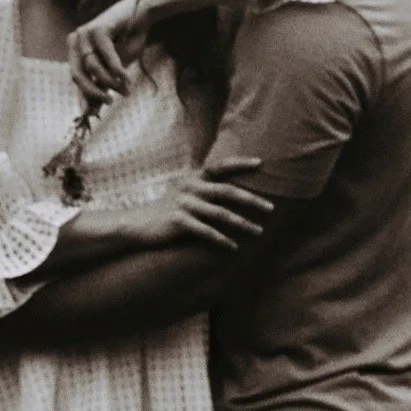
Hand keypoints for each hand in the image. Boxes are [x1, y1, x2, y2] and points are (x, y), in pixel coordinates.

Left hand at [67, 0, 150, 104]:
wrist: (141, 15)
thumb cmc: (127, 40)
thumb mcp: (113, 68)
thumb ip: (102, 84)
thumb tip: (93, 111)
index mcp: (75, 50)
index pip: (76, 78)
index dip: (83, 97)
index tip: (92, 115)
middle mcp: (75, 40)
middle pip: (78, 74)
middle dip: (93, 92)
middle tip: (110, 101)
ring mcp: (85, 33)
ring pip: (93, 67)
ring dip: (111, 81)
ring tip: (125, 89)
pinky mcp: (98, 28)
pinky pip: (106, 56)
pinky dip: (117, 69)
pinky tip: (126, 78)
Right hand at [157, 158, 274, 255]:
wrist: (138, 224)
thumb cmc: (168, 211)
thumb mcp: (185, 194)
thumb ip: (206, 189)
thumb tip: (235, 191)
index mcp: (194, 178)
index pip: (220, 166)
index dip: (240, 163)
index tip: (261, 164)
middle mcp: (190, 187)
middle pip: (227, 191)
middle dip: (252, 200)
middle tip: (272, 208)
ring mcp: (184, 204)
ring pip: (220, 213)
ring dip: (242, 223)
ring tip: (259, 232)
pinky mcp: (178, 221)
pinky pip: (205, 231)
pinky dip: (221, 240)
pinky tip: (234, 247)